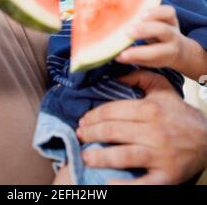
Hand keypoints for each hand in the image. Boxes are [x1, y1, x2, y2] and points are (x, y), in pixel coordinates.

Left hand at [76, 70, 206, 184]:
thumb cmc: (179, 113)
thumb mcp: (162, 88)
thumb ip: (140, 77)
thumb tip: (116, 74)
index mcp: (150, 110)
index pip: (112, 111)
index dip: (93, 116)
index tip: (83, 120)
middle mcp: (153, 132)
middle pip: (113, 132)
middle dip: (91, 133)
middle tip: (80, 135)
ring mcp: (160, 155)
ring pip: (122, 155)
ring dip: (99, 157)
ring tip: (85, 156)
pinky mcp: (166, 176)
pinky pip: (142, 183)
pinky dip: (124, 186)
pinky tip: (108, 183)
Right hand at [115, 5, 185, 68]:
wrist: (179, 49)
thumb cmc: (157, 55)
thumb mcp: (149, 61)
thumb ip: (136, 58)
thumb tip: (117, 56)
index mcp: (168, 53)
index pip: (154, 53)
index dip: (137, 53)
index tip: (121, 55)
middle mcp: (173, 37)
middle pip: (162, 31)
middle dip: (144, 30)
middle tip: (127, 32)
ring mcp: (173, 24)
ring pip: (168, 16)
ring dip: (152, 14)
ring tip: (136, 17)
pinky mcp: (171, 15)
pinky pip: (168, 9)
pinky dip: (156, 9)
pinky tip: (140, 10)